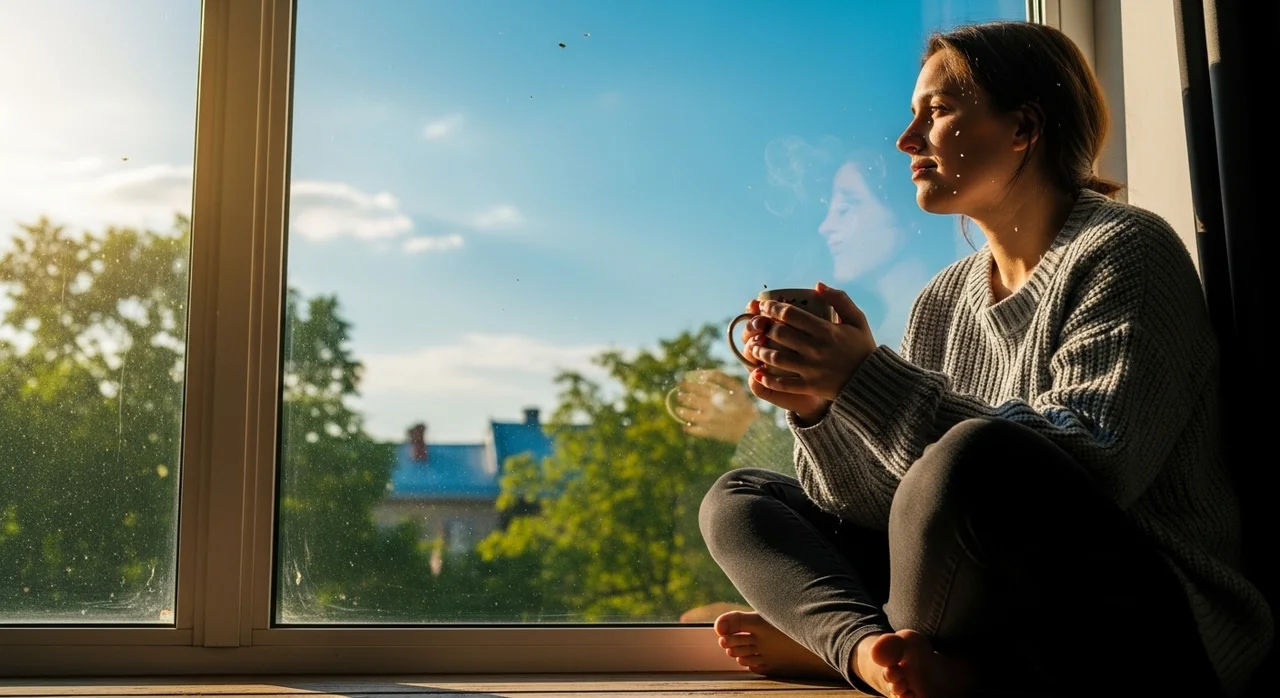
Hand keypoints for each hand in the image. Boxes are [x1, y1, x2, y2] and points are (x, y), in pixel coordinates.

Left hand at [670, 370, 759, 443]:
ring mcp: (709, 421)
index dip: (686, 385)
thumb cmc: (745, 405)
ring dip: (682, 412)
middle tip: (678, 396)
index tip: (680, 383)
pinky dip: (689, 428)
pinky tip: (685, 426)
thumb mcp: (736, 387)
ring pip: (690, 416)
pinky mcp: (710, 433)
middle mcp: (710, 407)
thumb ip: (719, 377)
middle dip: (683, 397)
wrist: (752, 428)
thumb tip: (702, 374)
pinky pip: (695, 431)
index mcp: (716, 395)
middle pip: (691, 401)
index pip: (696, 387)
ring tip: (679, 410)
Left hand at [745, 282, 876, 421]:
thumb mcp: (857, 319)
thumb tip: (817, 285)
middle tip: (756, 325)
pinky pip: (784, 383)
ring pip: (777, 358)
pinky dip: (768, 379)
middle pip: (780, 334)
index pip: (791, 315)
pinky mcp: (810, 386)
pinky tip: (758, 373)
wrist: (872, 381)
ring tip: (753, 346)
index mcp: (826, 330)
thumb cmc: (862, 347)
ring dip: (760, 351)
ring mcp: (812, 368)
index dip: (773, 308)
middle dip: (763, 327)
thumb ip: (840, 299)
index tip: (764, 306)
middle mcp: (816, 348)